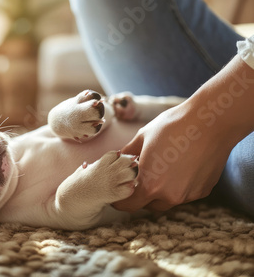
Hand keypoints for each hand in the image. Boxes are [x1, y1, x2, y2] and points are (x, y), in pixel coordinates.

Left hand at [111, 104, 231, 211]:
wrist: (211, 122)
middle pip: (148, 205)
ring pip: (167, 201)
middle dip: (140, 195)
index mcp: (150, 185)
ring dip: (160, 192)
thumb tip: (117, 159)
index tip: (117, 195)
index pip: (128, 205)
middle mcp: (170, 196)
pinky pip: (184, 194)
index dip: (120, 201)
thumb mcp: (142, 138)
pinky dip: (178, 186)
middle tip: (137, 179)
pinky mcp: (203, 190)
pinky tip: (179, 167)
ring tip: (160, 171)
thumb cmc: (173, 126)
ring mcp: (188, 195)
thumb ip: (127, 154)